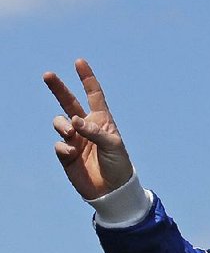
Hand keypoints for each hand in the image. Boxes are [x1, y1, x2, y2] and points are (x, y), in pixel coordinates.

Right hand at [43, 59, 133, 199]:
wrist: (112, 190)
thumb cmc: (119, 165)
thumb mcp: (113, 146)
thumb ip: (94, 131)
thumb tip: (74, 121)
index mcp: (102, 121)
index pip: (94, 96)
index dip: (87, 79)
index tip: (79, 62)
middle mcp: (86, 127)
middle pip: (69, 103)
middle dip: (58, 89)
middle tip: (48, 75)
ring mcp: (75, 140)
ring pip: (59, 122)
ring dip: (61, 125)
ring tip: (70, 133)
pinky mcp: (66, 154)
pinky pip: (58, 144)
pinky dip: (63, 147)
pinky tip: (72, 154)